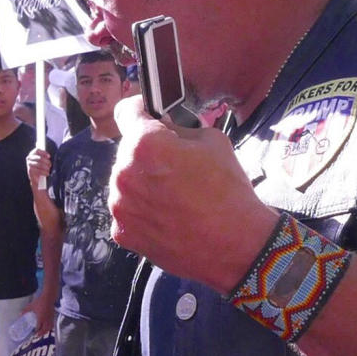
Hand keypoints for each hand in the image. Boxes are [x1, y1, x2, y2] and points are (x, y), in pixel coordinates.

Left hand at [22, 292, 56, 336]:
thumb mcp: (31, 306)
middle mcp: (46, 320)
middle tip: (37, 336)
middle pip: (44, 330)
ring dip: (46, 331)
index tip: (33, 334)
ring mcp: (50, 319)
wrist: (48, 298)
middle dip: (41, 334)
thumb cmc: (40, 302)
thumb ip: (25, 311)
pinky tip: (48, 327)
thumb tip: (20, 314)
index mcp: (40, 318)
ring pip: (49, 328)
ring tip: (43, 333)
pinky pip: (52, 325)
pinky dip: (50, 328)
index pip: (38, 328)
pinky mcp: (53, 316)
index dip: (36, 332)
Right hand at [26, 148, 51, 187]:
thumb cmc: (40, 168)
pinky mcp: (30, 171)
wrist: (36, 178)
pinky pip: (39, 171)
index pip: (37, 150)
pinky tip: (47, 173)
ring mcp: (29, 164)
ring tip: (48, 170)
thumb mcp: (42, 161)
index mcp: (32, 154)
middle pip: (40, 158)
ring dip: (46, 167)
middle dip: (47, 162)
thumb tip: (48, 156)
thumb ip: (44, 157)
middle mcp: (29, 158)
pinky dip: (44, 172)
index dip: (44, 152)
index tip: (49, 156)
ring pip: (40, 164)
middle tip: (50, 165)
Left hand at [108, 96, 279, 292]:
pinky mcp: (123, 231)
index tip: (147, 114)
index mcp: (145, 144)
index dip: (140, 110)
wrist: (236, 245)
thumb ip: (180, 129)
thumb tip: (165, 127)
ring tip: (173, 195)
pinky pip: (128, 209)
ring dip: (142, 181)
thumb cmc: (229, 191)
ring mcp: (120, 205)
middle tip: (174, 165)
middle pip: (128, 150)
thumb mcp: (212, 140)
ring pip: (125, 181)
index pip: (126, 112)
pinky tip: (167, 215)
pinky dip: (142, 209)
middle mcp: (124, 172)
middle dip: (147, 152)